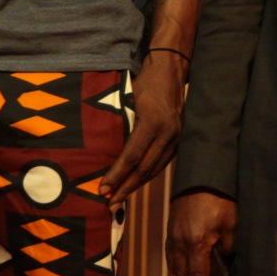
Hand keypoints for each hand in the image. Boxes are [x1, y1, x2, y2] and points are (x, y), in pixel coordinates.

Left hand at [103, 51, 184, 200]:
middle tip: (110, 204)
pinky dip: (148, 175)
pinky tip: (136, 183)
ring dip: (137, 186)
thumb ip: (117, 122)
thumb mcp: (126, 98)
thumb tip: (96, 148)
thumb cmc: (144, 82)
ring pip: (155, 169)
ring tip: (120, 199)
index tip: (102, 190)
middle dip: (126, 188)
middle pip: (145, 168)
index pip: (131, 156)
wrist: (171, 70)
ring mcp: (176, 137)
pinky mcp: (180, 139)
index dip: (116, 176)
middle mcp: (167, 133)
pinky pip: (163, 163)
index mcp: (152, 122)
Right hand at [167, 189, 237, 275]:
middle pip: (183, 275)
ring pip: (175, 266)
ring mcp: (172, 236)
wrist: (201, 175)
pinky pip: (171, 254)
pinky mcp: (170, 228)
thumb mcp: (231, 223)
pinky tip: (183, 269)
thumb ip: (228, 246)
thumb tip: (224, 262)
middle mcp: (180, 243)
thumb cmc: (220, 198)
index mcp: (196, 243)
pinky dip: (177, 266)